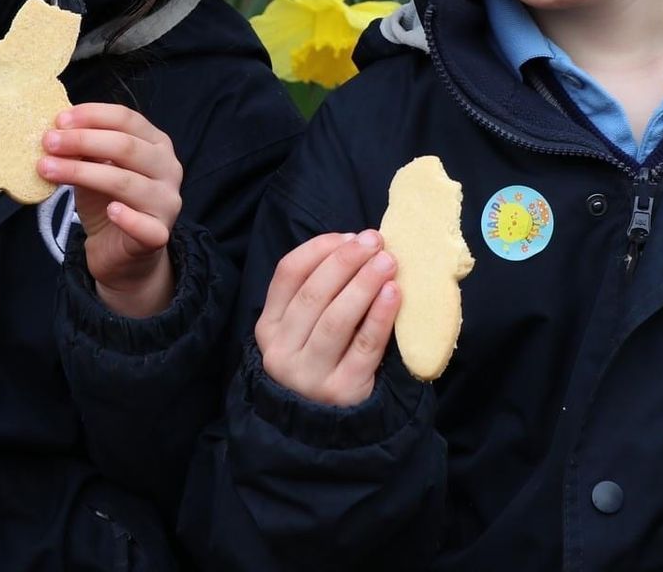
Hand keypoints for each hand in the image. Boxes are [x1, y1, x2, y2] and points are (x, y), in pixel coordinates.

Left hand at [39, 102, 182, 317]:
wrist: (119, 252)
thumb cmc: (108, 201)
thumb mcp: (95, 168)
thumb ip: (85, 150)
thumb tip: (56, 131)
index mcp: (156, 143)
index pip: (127, 119)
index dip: (92, 116)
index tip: (59, 120)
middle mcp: (168, 168)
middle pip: (126, 147)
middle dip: (82, 141)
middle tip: (48, 143)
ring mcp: (167, 202)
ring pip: (126, 182)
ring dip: (82, 173)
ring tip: (48, 170)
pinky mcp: (159, 235)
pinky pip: (146, 226)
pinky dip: (128, 217)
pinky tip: (110, 210)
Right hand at [255, 230, 400, 406]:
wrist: (323, 427)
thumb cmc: (319, 361)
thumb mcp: (301, 331)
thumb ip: (318, 293)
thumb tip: (357, 244)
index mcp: (269, 328)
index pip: (288, 274)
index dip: (320, 249)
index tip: (350, 235)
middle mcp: (282, 351)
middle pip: (313, 294)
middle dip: (346, 261)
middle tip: (375, 241)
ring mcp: (310, 374)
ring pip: (336, 319)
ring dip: (364, 284)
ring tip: (388, 262)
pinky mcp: (342, 391)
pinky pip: (364, 347)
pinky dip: (380, 316)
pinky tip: (393, 294)